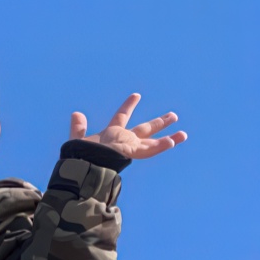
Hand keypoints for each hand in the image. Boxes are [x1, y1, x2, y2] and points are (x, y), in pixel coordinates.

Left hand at [70, 93, 186, 159]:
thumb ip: (78, 127)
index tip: (136, 95)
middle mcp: (123, 139)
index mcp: (111, 134)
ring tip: (183, 134)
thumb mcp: (78, 138)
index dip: (129, 106)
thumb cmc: (80, 156)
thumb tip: (76, 114)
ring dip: (168, 137)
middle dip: (158, 123)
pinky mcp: (132, 152)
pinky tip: (173, 142)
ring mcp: (129, 146)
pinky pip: (150, 149)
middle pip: (144, 129)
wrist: (83, 165)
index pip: (122, 116)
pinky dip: (161, 145)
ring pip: (152, 142)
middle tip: (173, 115)